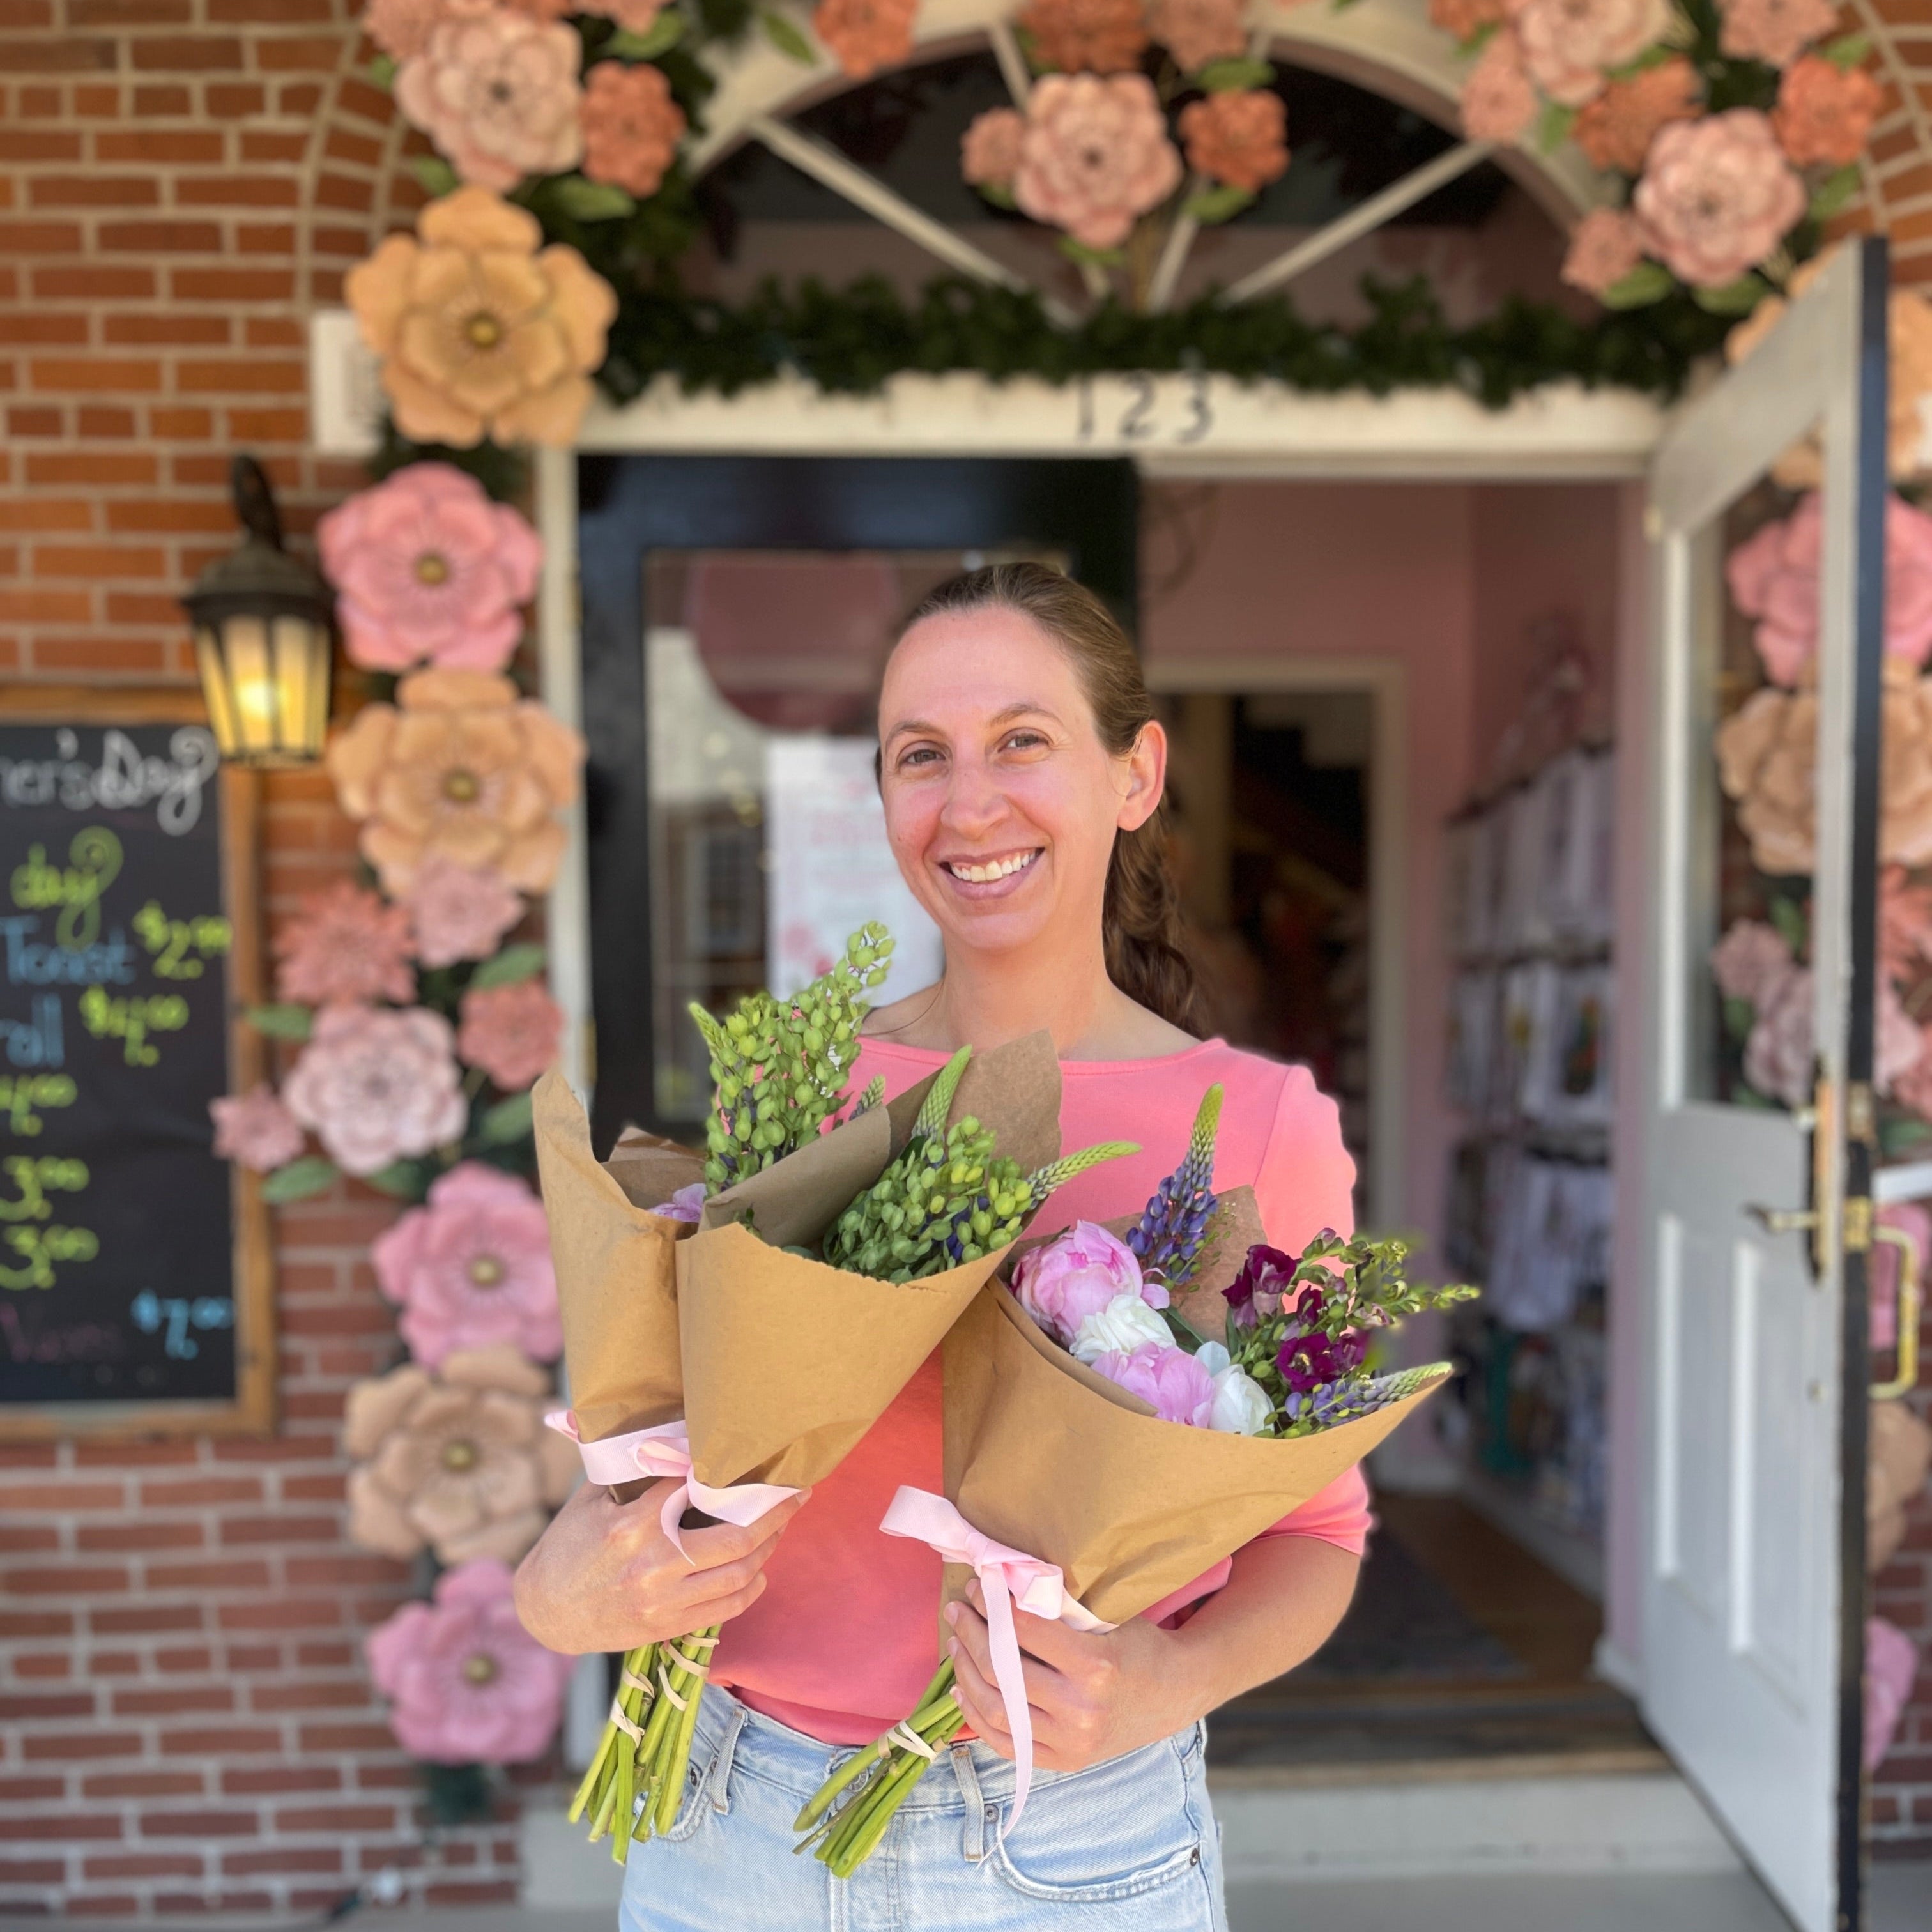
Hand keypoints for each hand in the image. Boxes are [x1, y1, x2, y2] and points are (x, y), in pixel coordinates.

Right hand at [513, 1478, 808, 1654]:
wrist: (544, 1611)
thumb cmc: (568, 1546)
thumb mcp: (592, 1499)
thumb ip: (634, 1474)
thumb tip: (675, 1439)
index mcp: (633, 1524)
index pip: (696, 1487)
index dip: (728, 1471)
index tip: (755, 1459)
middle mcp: (653, 1563)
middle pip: (737, 1536)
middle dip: (774, 1512)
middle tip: (796, 1492)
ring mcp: (663, 1600)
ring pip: (739, 1573)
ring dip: (768, 1547)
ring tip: (779, 1526)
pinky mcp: (667, 1627)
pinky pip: (726, 1608)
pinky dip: (750, 1586)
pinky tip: (759, 1568)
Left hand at [944, 1580, 1202, 1774]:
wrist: (1170, 1694)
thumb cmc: (1136, 1644)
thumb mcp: (1107, 1617)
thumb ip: (1058, 1606)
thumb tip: (999, 1583)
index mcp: (1095, 1667)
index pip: (1025, 1631)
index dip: (994, 1604)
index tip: (978, 1584)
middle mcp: (1080, 1709)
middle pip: (1003, 1669)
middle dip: (972, 1633)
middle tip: (957, 1608)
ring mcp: (1070, 1742)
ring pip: (997, 1708)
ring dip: (966, 1671)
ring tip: (955, 1642)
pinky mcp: (1062, 1760)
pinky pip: (1006, 1742)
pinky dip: (976, 1716)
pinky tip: (961, 1688)